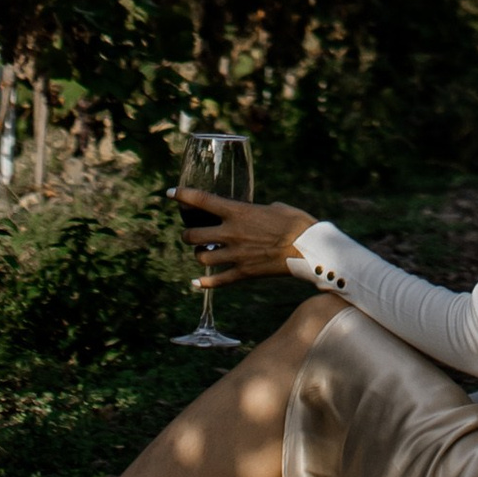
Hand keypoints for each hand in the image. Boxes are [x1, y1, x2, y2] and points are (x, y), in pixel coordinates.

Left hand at [177, 190, 314, 285]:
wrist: (307, 248)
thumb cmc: (296, 222)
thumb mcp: (275, 207)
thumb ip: (259, 210)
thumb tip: (258, 213)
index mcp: (238, 212)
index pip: (202, 201)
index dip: (183, 196)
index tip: (171, 193)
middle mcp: (231, 233)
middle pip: (193, 235)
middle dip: (187, 234)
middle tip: (190, 233)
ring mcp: (235, 255)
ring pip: (201, 258)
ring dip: (198, 255)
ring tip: (202, 252)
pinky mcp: (243, 273)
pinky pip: (217, 281)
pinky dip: (204, 283)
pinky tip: (195, 283)